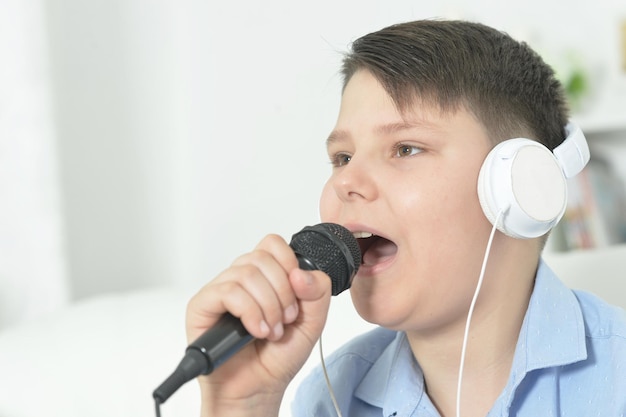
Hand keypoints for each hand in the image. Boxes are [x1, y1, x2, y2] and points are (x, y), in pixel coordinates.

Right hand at [186, 234, 331, 416]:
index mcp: (264, 277)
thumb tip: (300, 273)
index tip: (298, 289)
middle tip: (286, 319)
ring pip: (245, 273)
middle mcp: (240, 279)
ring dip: (267, 305)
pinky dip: (249, 311)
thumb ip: (318, 293)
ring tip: (271, 331)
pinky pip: (227, 291)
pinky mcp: (201, 305)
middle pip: (261, 257)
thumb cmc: (277, 357)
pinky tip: (256, 330)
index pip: (272, 244)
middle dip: (282, 291)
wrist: (257, 389)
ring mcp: (220, 290)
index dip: (288, 261)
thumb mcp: (312, 323)